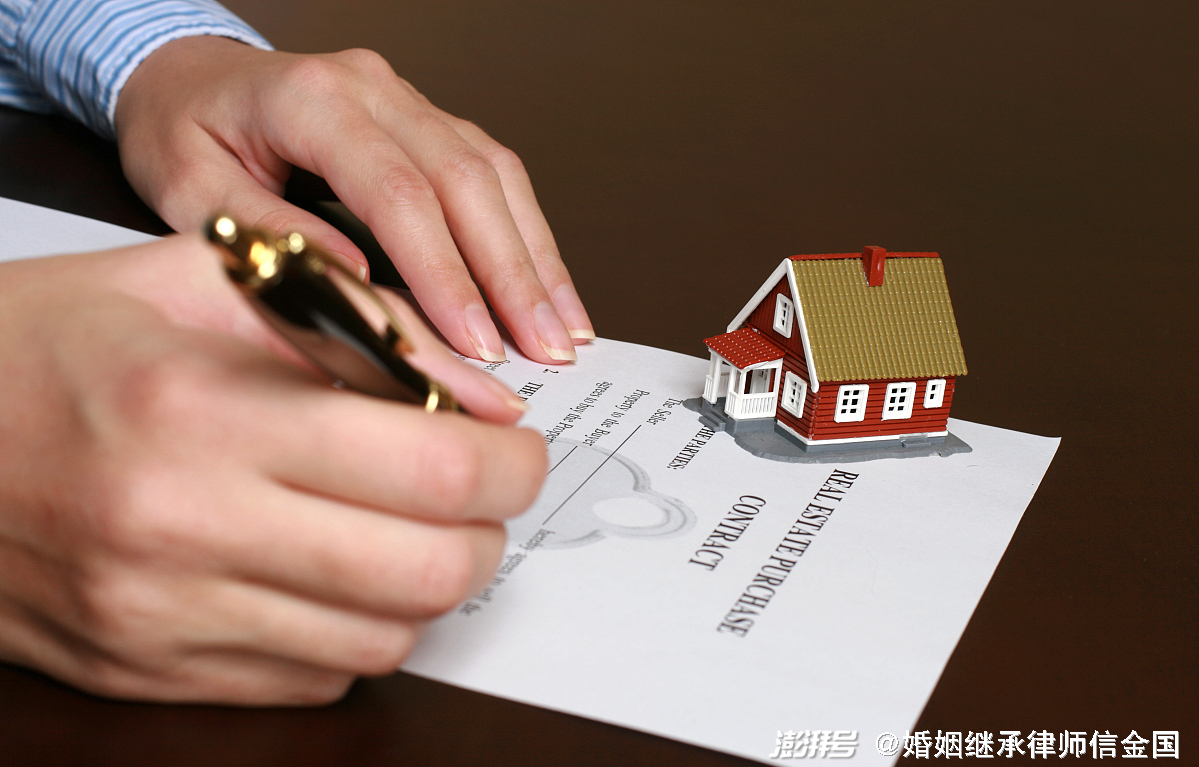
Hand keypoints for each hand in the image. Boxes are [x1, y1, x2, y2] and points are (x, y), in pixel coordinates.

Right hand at [0, 235, 545, 703]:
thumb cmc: (52, 344)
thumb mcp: (201, 282)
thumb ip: (360, 325)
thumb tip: (478, 394)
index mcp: (205, 415)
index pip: (430, 468)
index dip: (510, 464)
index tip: (517, 448)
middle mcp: (186, 532)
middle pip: (427, 573)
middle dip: (489, 531)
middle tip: (481, 490)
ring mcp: (166, 622)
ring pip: (382, 639)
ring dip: (428, 582)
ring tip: (406, 523)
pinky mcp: (154, 675)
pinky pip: (316, 677)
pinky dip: (356, 626)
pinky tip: (330, 568)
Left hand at [114, 36, 592, 365]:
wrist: (186, 74)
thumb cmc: (182, 128)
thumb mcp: (188, 187)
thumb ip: (266, 229)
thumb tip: (354, 278)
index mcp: (314, 99)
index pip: (400, 192)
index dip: (445, 273)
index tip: (473, 342)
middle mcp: (376, 91)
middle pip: (468, 183)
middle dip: (511, 276)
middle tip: (542, 349)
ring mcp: (410, 103)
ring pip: (496, 176)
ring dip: (536, 259)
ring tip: (563, 330)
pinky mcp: (430, 124)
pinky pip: (495, 175)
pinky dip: (528, 235)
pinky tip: (549, 286)